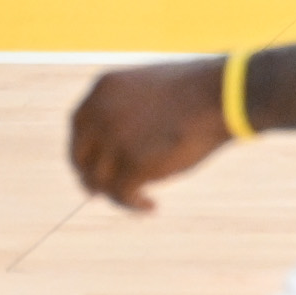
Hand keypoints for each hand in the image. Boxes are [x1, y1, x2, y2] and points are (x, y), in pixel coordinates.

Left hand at [70, 60, 227, 211]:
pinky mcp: (132, 163)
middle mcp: (100, 112)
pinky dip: (133, 205)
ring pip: (99, 181)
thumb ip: (126, 112)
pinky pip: (121, 195)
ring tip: (141, 198)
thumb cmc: (194, 91)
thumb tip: (117, 151)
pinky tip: (152, 205)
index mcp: (103, 89)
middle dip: (91, 177)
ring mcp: (113, 138)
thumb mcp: (148, 90)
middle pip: (80, 157)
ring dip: (117, 195)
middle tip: (106, 192)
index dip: (84, 150)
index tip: (95, 166)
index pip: (78, 127)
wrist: (218, 94)